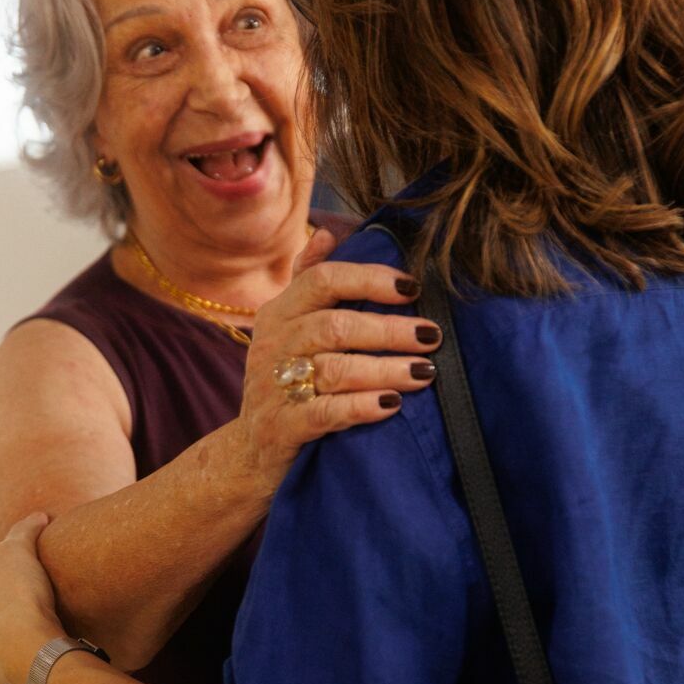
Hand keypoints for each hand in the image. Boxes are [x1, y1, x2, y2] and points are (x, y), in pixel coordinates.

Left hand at [0, 513, 62, 683]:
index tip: (23, 588)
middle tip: (46, 622)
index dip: (5, 593)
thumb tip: (36, 517)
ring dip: (35, 659)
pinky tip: (69, 674)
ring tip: (62, 651)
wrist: (35, 658)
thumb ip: (23, 533)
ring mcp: (10, 679)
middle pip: (3, 638)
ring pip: (20, 666)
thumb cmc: (21, 606)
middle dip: (19, 631)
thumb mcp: (17, 555)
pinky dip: (53, 679)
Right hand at [232, 227, 442, 496]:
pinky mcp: (281, 427)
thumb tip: (326, 232)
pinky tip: (392, 404)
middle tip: (431, 336)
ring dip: (385, 368)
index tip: (412, 288)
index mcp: (278, 313)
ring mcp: (273, 387)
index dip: (368, 280)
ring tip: (425, 372)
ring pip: (334, 369)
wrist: (252, 451)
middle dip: (388, 330)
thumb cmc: (284, 382)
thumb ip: (306, 280)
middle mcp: (272, 345)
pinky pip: (325, 412)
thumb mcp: (287, 328)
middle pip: (334, 326)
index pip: (322, 281)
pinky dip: (361, 407)